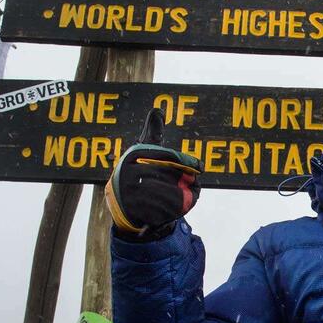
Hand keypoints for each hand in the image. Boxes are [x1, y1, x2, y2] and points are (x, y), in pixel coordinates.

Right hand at [105, 108, 200, 239]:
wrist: (122, 205)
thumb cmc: (137, 172)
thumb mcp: (142, 151)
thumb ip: (152, 133)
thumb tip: (157, 110)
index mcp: (132, 155)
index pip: (166, 156)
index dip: (186, 161)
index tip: (200, 167)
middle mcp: (128, 172)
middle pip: (168, 175)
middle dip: (184, 180)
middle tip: (196, 184)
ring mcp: (129, 193)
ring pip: (167, 193)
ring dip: (181, 197)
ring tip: (188, 198)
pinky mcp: (133, 211)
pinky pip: (160, 210)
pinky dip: (173, 211)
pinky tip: (177, 210)